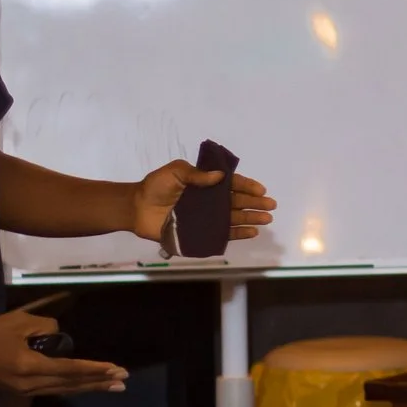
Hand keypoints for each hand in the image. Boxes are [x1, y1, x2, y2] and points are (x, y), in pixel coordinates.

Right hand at [0, 304, 127, 395]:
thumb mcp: (18, 321)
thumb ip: (44, 327)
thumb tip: (60, 335)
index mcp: (29, 366)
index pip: (70, 369)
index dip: (94, 369)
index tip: (115, 368)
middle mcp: (29, 384)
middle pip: (71, 384)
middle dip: (98, 381)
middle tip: (123, 380)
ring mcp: (24, 391)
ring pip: (63, 390)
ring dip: (88, 387)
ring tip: (112, 386)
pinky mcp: (20, 392)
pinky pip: (53, 390)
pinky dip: (72, 387)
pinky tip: (85, 386)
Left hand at [130, 161, 276, 244]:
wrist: (136, 208)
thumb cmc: (155, 187)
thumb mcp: (175, 172)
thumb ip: (196, 175)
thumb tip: (220, 177)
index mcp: (204, 183)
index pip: (230, 184)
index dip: (247, 186)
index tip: (261, 190)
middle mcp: (208, 200)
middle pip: (236, 202)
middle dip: (254, 204)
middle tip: (270, 206)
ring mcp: (205, 217)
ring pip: (233, 217)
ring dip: (250, 218)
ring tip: (266, 219)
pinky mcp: (200, 231)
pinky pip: (222, 233)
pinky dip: (237, 233)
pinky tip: (251, 232)